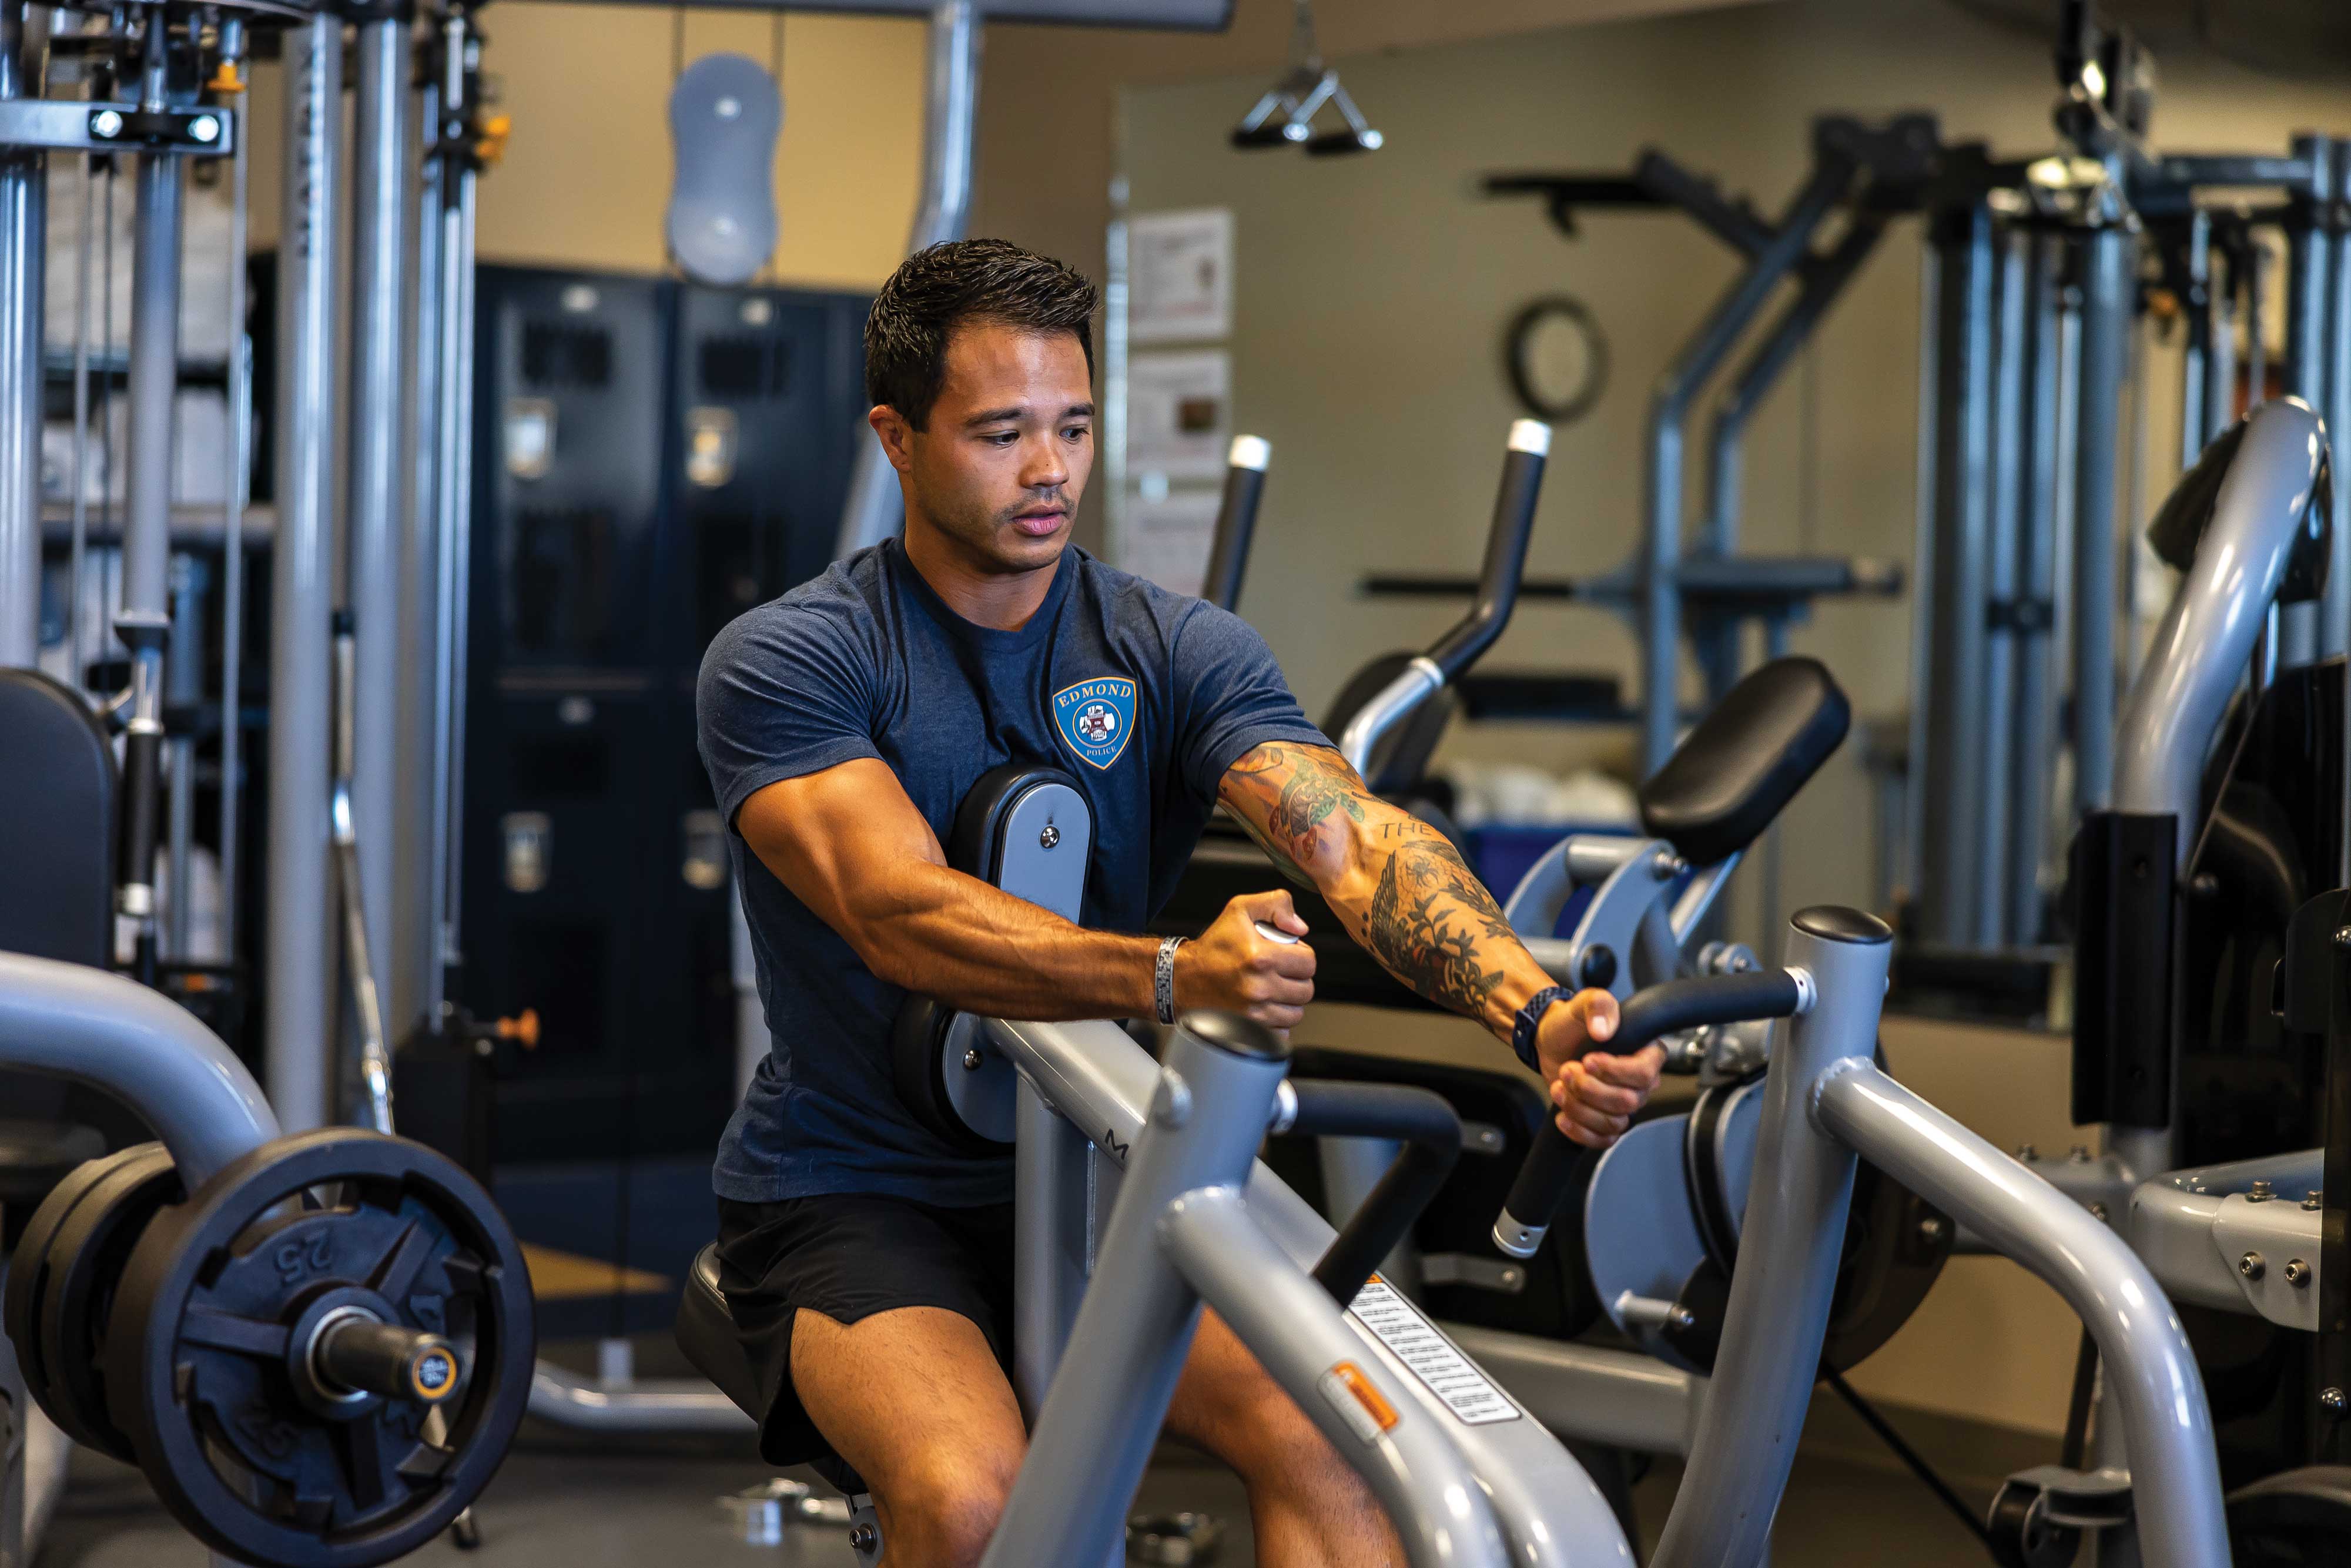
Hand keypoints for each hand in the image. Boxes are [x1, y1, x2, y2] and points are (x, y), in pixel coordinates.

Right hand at [1177, 892, 1315, 1032]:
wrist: (1182, 979)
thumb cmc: (1213, 946)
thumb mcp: (1240, 909)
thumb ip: (1276, 904)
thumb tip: (1301, 927)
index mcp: (1260, 957)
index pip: (1309, 962)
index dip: (1301, 956)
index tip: (1288, 956)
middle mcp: (1258, 987)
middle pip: (1306, 990)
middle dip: (1297, 979)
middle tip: (1280, 972)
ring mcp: (1254, 1013)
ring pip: (1296, 1013)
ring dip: (1289, 1002)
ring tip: (1273, 989)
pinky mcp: (1249, 1030)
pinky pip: (1282, 1032)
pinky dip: (1277, 1022)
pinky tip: (1265, 1007)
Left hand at [1537, 990, 1662, 1148]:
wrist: (1550, 1042)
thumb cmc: (1572, 1024)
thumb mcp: (1583, 1004)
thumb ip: (1598, 1005)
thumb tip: (1603, 1029)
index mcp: (1646, 1053)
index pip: (1644, 1073)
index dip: (1615, 1071)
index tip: (1589, 1059)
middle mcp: (1640, 1083)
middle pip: (1627, 1102)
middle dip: (1589, 1088)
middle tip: (1567, 1070)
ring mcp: (1623, 1104)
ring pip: (1613, 1123)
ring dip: (1579, 1107)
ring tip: (1560, 1086)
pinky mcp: (1604, 1120)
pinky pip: (1603, 1140)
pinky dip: (1579, 1132)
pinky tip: (1562, 1115)